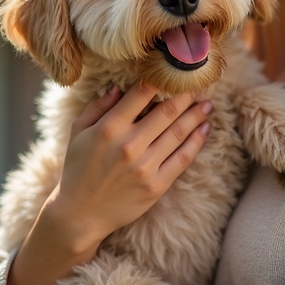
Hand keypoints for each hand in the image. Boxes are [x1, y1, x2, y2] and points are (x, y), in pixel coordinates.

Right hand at [9, 83, 211, 284]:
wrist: (80, 215)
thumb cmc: (78, 169)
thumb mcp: (78, 132)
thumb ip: (97, 106)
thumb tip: (120, 87)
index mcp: (109, 128)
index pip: (141, 93)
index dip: (161, 78)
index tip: (174, 69)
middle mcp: (129, 145)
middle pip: (167, 111)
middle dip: (187, 94)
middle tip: (200, 84)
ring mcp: (145, 166)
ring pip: (178, 133)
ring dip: (196, 116)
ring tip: (207, 105)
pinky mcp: (156, 186)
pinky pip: (182, 159)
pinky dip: (196, 142)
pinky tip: (204, 129)